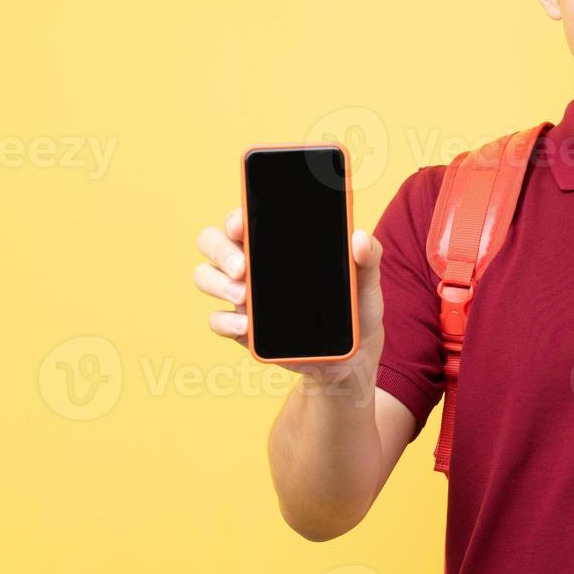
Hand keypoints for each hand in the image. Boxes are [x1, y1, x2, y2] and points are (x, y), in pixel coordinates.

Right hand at [194, 208, 385, 389]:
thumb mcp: (367, 282)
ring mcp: (244, 295)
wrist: (352, 357)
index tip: (242, 223)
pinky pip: (216, 319)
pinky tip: (245, 326)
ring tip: (243, 295)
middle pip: (213, 241)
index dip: (237, 217)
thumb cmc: (357, 309)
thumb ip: (368, 257)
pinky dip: (225, 321)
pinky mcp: (243, 327)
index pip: (245, 219)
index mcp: (278, 244)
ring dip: (217, 283)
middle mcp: (253, 264)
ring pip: (205, 276)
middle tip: (242, 266)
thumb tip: (359, 237)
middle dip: (220, 249)